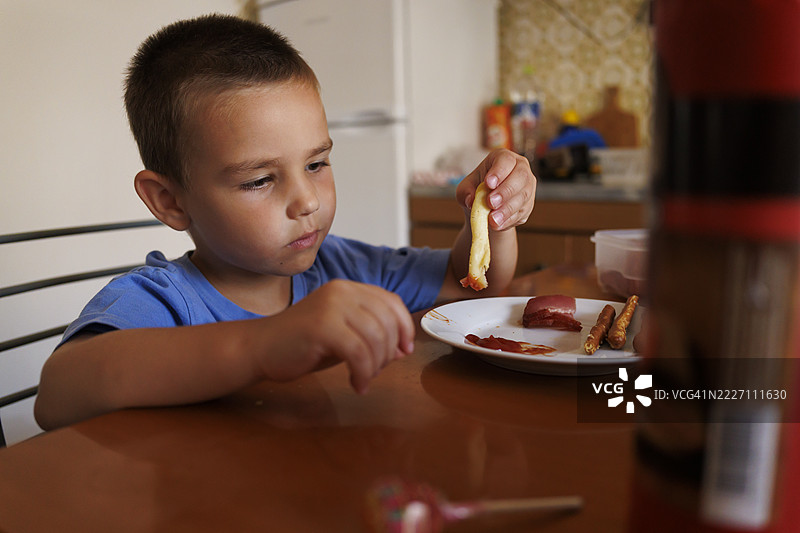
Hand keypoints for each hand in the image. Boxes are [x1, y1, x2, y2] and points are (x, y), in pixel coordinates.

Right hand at [255, 280, 414, 393]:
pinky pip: (359, 352)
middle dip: (389, 352)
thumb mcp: (343, 335)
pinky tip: (357, 384)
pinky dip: (364, 373)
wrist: (260, 348)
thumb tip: (402, 348)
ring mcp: (331, 307)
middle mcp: (341, 291)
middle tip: (376, 371)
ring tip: (363, 379)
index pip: (391, 302)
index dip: (405, 327)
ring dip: (376, 366)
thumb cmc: (301, 344)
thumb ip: (371, 336)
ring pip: (376, 337)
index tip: (404, 350)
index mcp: (348, 288)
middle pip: (387, 321)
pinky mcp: (321, 327)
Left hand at [456, 149, 535, 230]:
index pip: (505, 160)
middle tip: (491, 203)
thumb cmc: (475, 192)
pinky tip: (498, 225)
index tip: (489, 183)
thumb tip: (470, 200)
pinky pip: (522, 211)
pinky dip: (509, 219)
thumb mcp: (465, 189)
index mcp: (503, 158)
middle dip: (505, 191)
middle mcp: (520, 169)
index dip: (499, 171)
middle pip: (520, 176)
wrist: (485, 209)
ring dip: (507, 209)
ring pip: (523, 195)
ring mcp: (527, 186)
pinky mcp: (528, 204)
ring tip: (493, 219)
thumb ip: (466, 192)